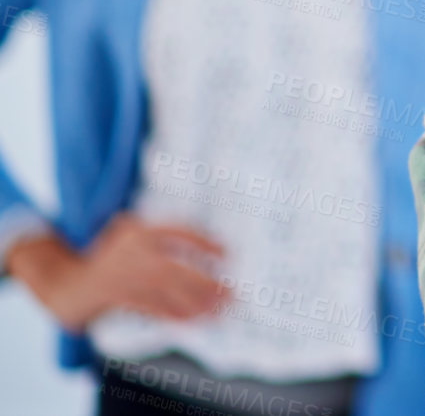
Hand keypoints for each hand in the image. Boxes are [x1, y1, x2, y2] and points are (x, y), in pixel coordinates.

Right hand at [7, 214, 227, 332]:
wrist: (71, 280)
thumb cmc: (112, 252)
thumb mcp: (132, 228)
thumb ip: (163, 231)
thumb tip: (209, 238)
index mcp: (140, 230)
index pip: (179, 232)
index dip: (204, 242)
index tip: (227, 253)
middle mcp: (133, 253)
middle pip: (175, 269)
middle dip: (204, 282)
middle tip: (230, 292)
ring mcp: (125, 278)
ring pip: (165, 293)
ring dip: (195, 303)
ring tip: (220, 309)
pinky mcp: (119, 299)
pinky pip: (151, 309)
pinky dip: (174, 315)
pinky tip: (195, 319)